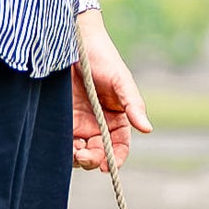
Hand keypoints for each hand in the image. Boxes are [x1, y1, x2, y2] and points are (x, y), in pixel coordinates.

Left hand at [71, 12, 152, 170]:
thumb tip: (147, 129)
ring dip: (77, 158)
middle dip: (92, 160)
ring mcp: (79, 123)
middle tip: (83, 156)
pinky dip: (62, 149)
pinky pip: (63, 141)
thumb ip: (133, 105)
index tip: (107, 166)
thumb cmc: (102, 58)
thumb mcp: (120, 80)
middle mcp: (99, 124)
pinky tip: (61, 146)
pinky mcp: (61, 119)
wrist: (73, 42)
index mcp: (117, 119)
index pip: (119, 147)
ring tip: (73, 152)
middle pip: (98, 153)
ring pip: (79, 151)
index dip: (116, 160)